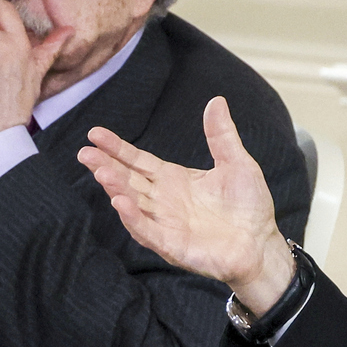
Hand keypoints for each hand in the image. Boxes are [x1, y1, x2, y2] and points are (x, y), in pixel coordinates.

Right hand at [78, 96, 291, 309]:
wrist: (262, 243)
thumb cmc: (249, 206)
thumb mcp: (237, 163)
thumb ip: (221, 135)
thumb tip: (216, 101)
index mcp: (173, 180)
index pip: (138, 161)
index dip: (117, 148)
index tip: (95, 133)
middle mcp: (163, 201)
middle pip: (128, 181)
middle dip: (105, 167)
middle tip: (84, 153)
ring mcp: (165, 224)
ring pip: (133, 204)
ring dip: (116, 189)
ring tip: (101, 172)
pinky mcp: (173, 246)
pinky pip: (148, 231)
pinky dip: (133, 218)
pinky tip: (120, 202)